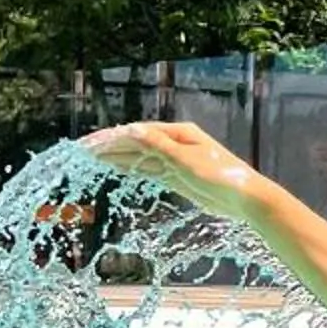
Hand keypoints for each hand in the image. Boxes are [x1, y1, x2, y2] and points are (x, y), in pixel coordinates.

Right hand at [84, 119, 268, 224]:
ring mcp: (175, 159)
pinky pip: (149, 169)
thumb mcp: (186, 161)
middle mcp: (175, 142)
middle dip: (110, 146)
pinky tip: (117, 168)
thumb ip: (158, 146)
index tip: (90, 144)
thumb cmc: (220, 175)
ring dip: (117, 156)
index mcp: (178, 133)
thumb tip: (131, 130)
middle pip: (136, 142)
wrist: (243, 197)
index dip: (112, 138)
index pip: (137, 132)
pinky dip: (132, 168)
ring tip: (92, 158)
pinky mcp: (177, 175)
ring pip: (140, 156)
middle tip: (83, 151)